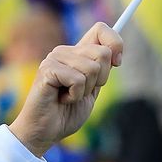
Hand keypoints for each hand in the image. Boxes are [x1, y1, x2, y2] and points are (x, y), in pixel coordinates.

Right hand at [8, 22, 122, 156]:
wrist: (45, 132)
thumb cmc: (66, 113)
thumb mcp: (91, 89)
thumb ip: (101, 70)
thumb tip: (115, 54)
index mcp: (76, 52)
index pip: (101, 29)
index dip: (115, 44)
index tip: (117, 63)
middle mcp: (65, 51)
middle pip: (103, 53)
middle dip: (100, 79)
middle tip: (81, 91)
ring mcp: (54, 58)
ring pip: (92, 68)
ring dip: (85, 91)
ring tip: (68, 97)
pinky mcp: (47, 70)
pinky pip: (77, 80)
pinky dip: (74, 96)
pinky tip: (61, 100)